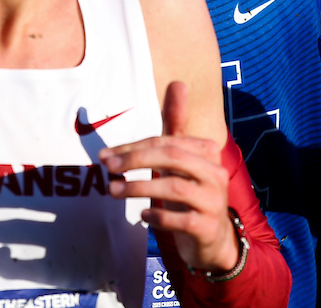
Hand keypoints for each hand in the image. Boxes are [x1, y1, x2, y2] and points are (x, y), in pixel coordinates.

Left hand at [98, 81, 238, 271]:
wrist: (213, 238)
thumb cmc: (190, 191)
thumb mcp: (181, 159)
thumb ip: (176, 124)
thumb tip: (178, 82)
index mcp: (208, 151)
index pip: (166, 141)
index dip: (133, 147)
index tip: (104, 156)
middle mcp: (216, 173)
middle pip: (172, 157)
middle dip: (135, 160)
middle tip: (107, 169)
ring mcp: (215, 201)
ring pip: (175, 189)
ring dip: (139, 188)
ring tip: (114, 191)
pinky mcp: (209, 228)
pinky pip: (181, 220)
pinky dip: (158, 216)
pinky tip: (143, 215)